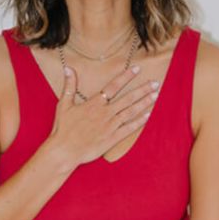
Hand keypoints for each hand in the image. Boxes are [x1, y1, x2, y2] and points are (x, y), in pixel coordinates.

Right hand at [45, 64, 159, 168]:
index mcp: (94, 104)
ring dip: (144, 103)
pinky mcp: (112, 138)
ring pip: (131, 112)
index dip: (126, 76)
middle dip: (143, 90)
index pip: (113, 86)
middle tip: (156, 83)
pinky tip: (148, 115)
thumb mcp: (64, 104)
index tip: (137, 69)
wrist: (65, 151)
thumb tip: (69, 68)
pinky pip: (129, 129)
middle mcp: (105, 113)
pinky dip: (139, 122)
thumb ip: (69, 86)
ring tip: (155, 95)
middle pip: (128, 98)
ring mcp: (110, 126)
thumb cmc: (63, 128)